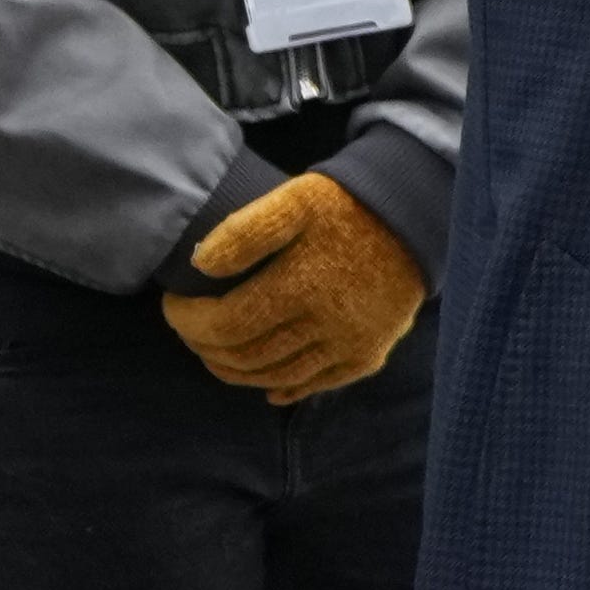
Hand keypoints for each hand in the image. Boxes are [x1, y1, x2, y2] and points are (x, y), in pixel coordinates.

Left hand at [160, 173, 426, 404]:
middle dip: (204, 346)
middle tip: (189, 327)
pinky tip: (267, 386)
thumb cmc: (348, 204)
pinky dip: (285, 390)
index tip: (172, 304)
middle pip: (246, 356)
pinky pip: (318, 384)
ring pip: (276, 376)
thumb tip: (200, 264)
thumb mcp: (296, 200)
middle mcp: (326, 325)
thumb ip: (246, 230)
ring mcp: (349, 344)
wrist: (417, 215)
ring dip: (235, 371)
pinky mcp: (369, 353)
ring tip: (216, 351)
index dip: (188, 321)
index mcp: (302, 287)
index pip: (225, 324)